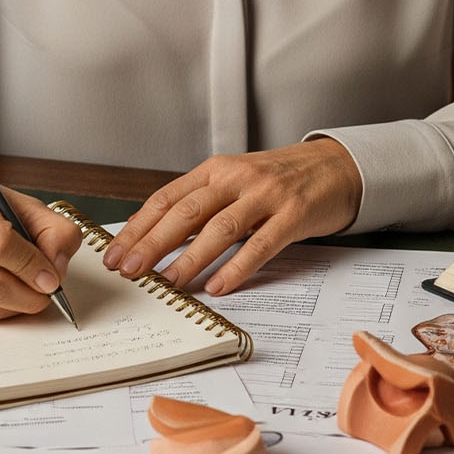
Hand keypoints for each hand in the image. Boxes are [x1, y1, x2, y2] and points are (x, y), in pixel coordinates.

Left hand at [101, 140, 361, 298]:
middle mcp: (237, 178)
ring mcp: (266, 195)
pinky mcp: (294, 214)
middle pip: (186, 213)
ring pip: (220, 228)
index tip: (115, 253)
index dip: (138, 227)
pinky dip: (237, 267)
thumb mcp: (234, 181)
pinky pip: (261, 245)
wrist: (337, 166)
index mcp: (216, 170)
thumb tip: (146, 230)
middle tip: (130, 270)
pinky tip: (218, 286)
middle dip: (153, 243)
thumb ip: (197, 203)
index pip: (167, 198)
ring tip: (168, 283)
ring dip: (189, 259)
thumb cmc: (280, 180)